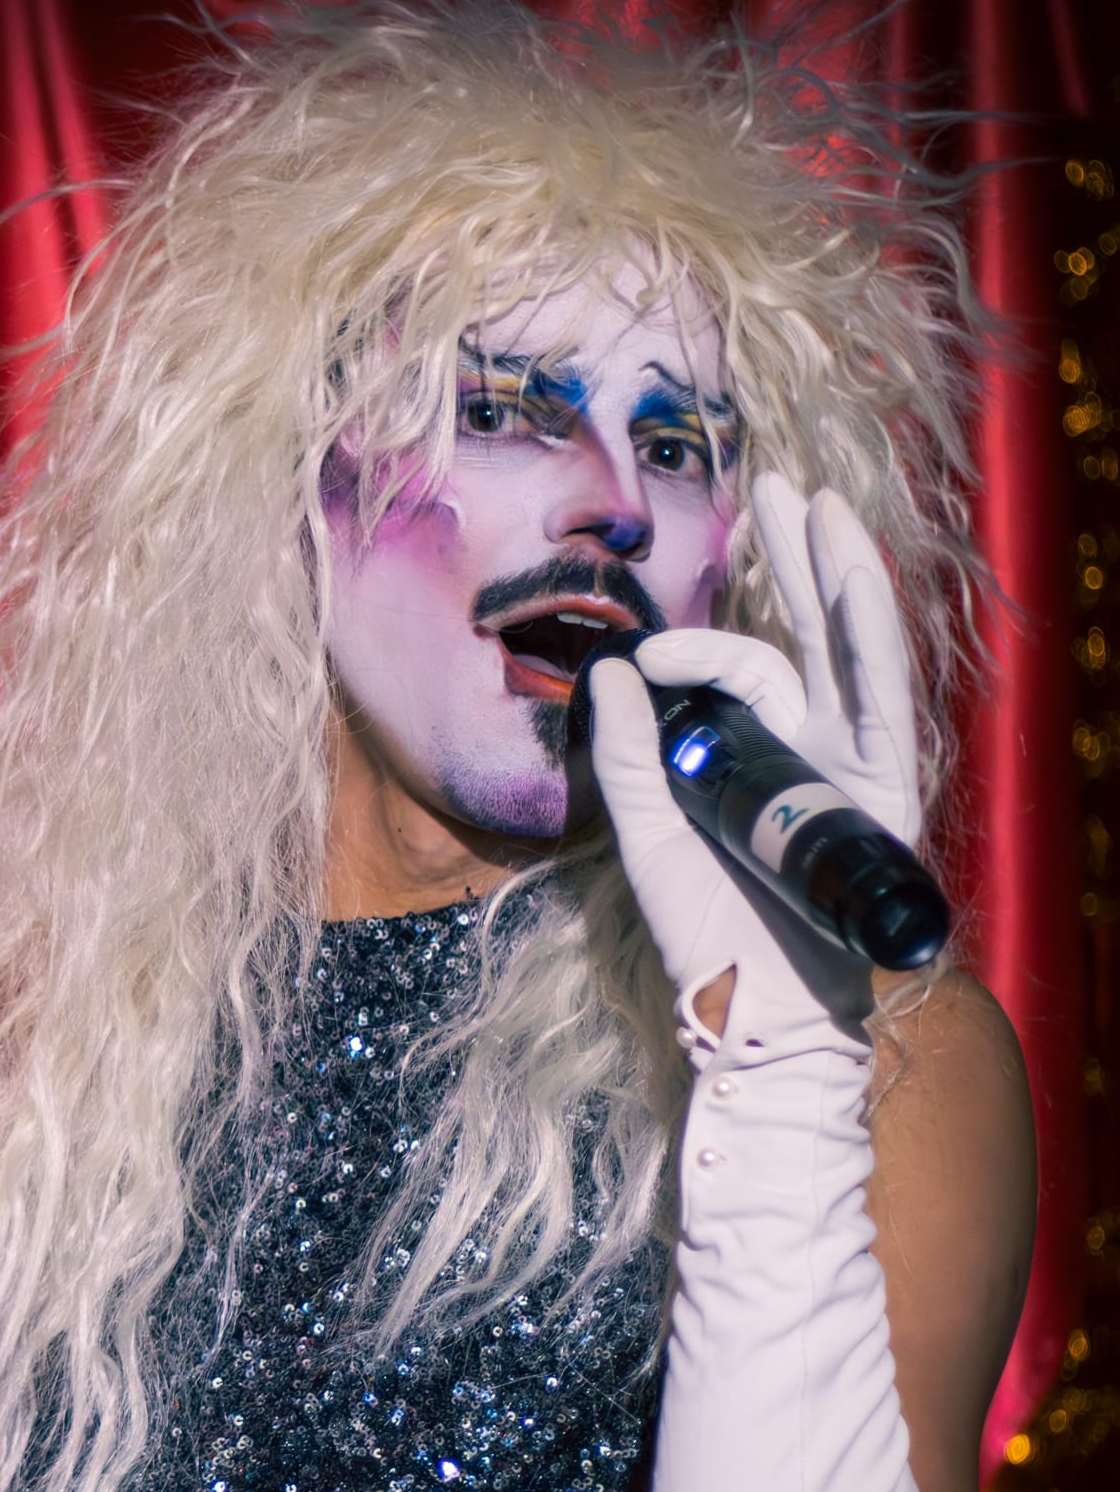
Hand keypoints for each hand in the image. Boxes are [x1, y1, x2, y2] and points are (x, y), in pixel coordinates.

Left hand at [588, 473, 923, 1058]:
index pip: (742, 672)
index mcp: (761, 760)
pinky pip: (881, 698)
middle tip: (778, 486)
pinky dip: (868, 634)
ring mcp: (854, 765)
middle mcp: (814, 752)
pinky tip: (853, 571)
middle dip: (793, 561)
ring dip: (837, 573)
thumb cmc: (705, 932)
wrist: (752, 1005)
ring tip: (818, 503)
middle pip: (808, 638)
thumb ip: (625, 756)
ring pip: (850, 651)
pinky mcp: (883, 789)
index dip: (699, 644)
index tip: (648, 645)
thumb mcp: (646, 833)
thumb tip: (608, 670)